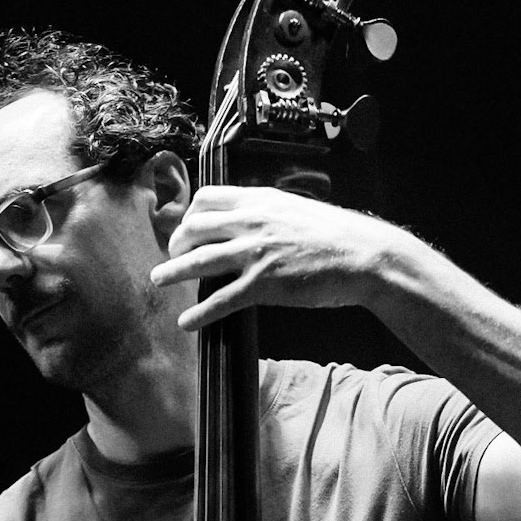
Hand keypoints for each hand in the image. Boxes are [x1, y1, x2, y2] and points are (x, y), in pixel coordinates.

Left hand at [149, 184, 393, 329]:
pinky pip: (221, 299)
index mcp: (261, 200)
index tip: (184, 227)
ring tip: (157, 280)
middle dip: (176, 242)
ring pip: (199, 260)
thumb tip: (250, 224)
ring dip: (172, 271)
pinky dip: (199, 312)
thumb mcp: (297, 210)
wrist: (363, 255)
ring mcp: (256, 253)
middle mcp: (253, 221)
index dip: (189, 213)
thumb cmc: (336, 236)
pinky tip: (186, 322)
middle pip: (195, 227)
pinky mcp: (264, 284)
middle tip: (171, 256)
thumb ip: (269, 214)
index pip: (208, 198)